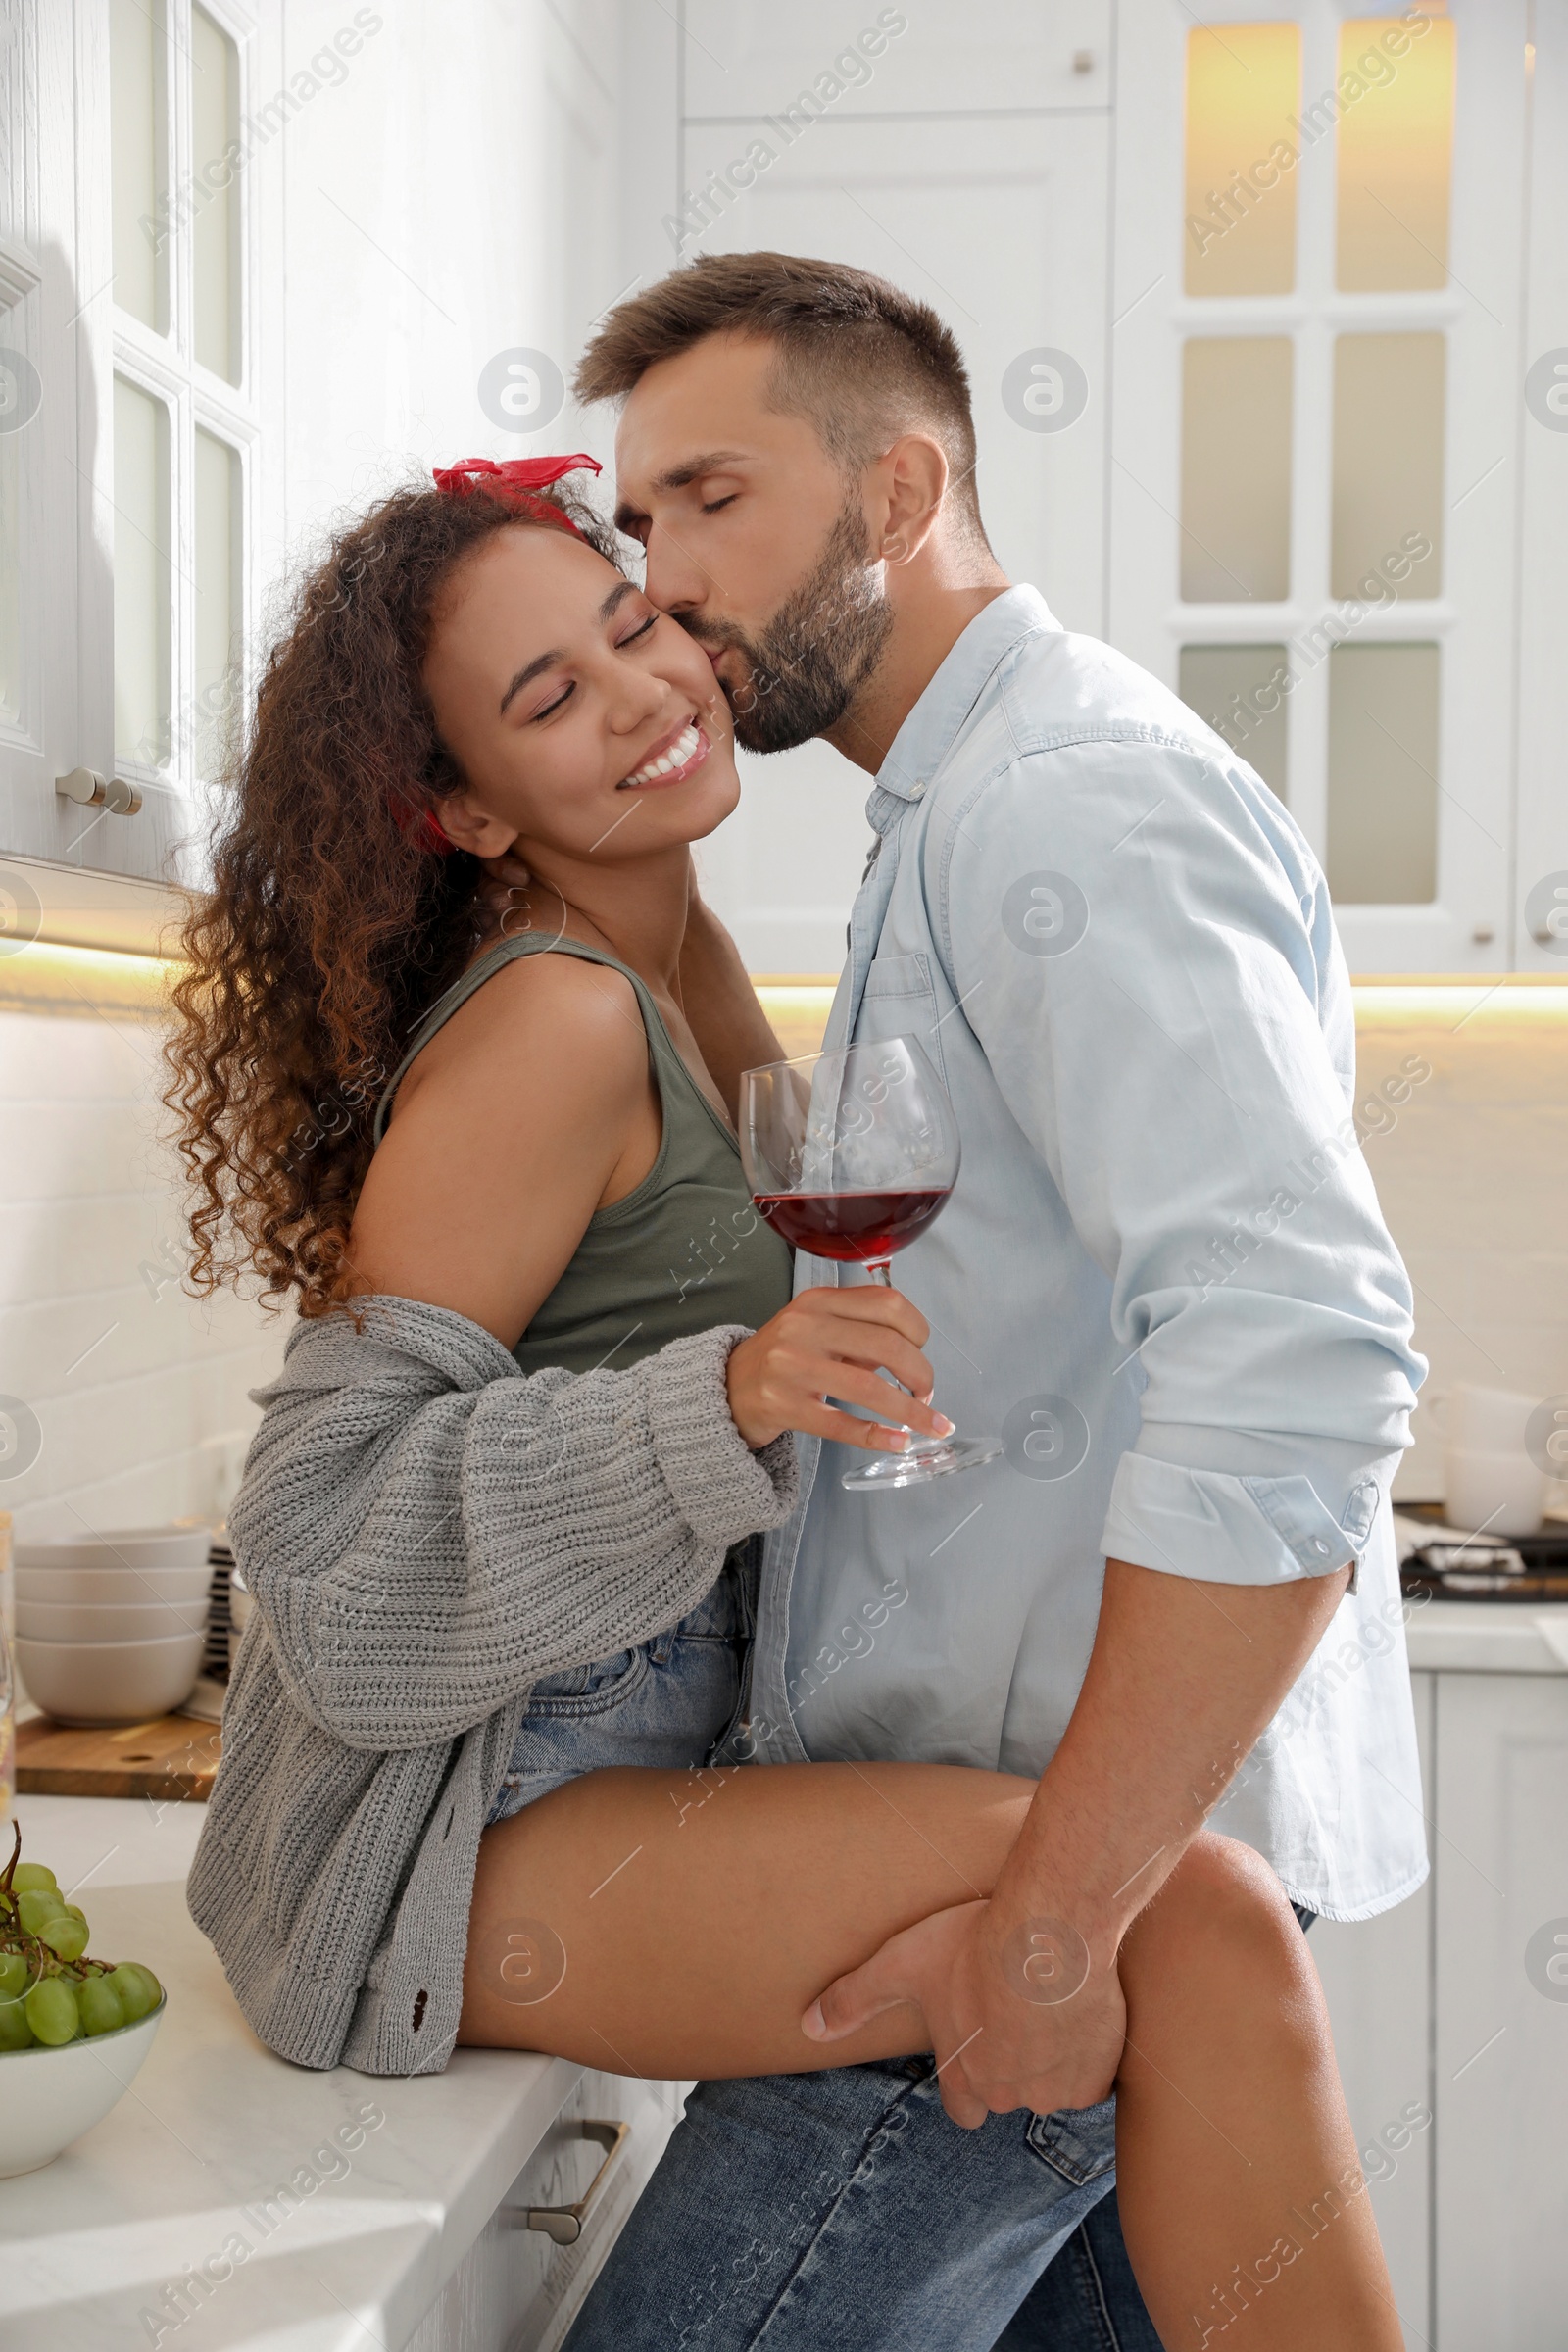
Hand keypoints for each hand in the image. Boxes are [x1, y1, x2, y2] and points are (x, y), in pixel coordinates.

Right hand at [726, 1285, 954, 1454]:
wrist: (724, 1388)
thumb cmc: (782, 1357)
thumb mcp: (815, 1327)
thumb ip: (859, 1332)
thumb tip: (911, 1357)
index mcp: (818, 1301)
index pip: (887, 1303)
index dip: (918, 1330)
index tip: (923, 1352)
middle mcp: (804, 1328)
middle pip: (886, 1344)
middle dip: (921, 1374)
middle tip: (927, 1394)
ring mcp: (791, 1368)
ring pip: (869, 1387)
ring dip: (910, 1411)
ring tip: (931, 1424)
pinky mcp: (784, 1406)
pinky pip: (842, 1424)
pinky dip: (878, 1436)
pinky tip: (899, 1442)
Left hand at [801, 1896, 1125, 2127]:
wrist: (1050, 1932)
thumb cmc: (972, 1943)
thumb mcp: (901, 1963)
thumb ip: (853, 1999)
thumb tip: (806, 2027)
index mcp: (963, 2075)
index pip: (962, 2109)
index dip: (968, 2078)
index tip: (978, 2043)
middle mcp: (1006, 2095)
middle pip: (1009, 2094)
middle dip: (1013, 2064)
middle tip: (1015, 2011)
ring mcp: (1053, 2091)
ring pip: (1053, 2087)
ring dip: (1052, 2059)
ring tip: (1048, 2004)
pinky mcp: (1096, 2077)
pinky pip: (1094, 2078)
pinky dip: (1090, 2054)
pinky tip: (1078, 2012)